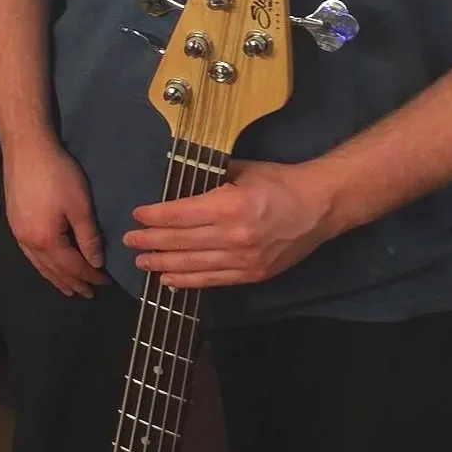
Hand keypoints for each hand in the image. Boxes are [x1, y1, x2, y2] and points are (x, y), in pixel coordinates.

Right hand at [4, 136, 106, 296]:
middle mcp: (28, 242)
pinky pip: (31, 254)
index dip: (89, 276)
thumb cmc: (56, 174)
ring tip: (69, 288)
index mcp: (46, 239)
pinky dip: (43, 266)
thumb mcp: (79, 205)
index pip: (71, 266)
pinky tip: (48, 264)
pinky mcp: (15, 223)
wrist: (26, 148)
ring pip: (40, 265)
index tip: (105, 283)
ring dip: (56, 278)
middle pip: (53, 270)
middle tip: (88, 293)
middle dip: (72, 283)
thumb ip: (88, 237)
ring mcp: (18, 233)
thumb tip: (95, 263)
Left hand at [125, 158, 339, 289]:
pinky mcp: (253, 274)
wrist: (320, 207)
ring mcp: (243, 259)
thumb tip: (180, 184)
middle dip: (150, 241)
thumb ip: (209, 179)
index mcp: (229, 206)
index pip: (179, 214)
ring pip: (193, 265)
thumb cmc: (281, 183)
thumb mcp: (242, 171)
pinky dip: (188, 281)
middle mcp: (233, 236)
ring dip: (163, 263)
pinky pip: (213, 280)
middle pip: (181, 241)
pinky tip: (169, 279)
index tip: (137, 215)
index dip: (154, 216)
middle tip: (130, 241)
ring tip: (142, 262)